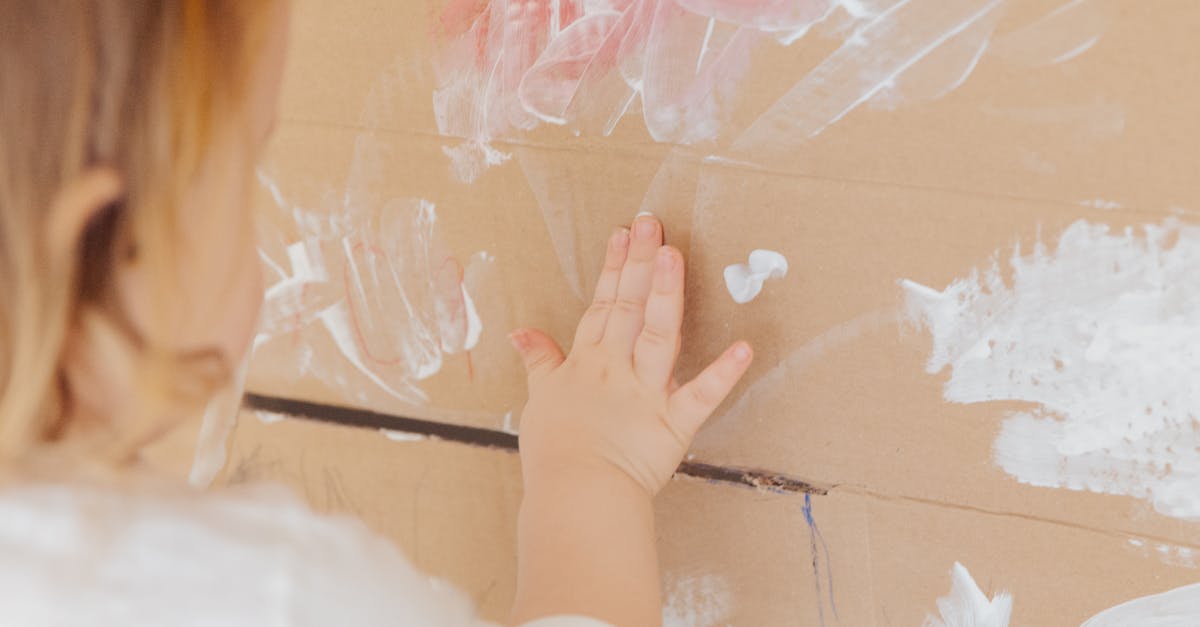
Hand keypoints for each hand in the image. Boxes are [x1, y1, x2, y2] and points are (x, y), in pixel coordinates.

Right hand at [510, 214, 752, 495]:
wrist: (572, 494)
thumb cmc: (555, 454)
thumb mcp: (539, 400)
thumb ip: (539, 362)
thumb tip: (521, 332)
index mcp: (588, 363)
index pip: (601, 305)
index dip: (613, 268)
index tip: (623, 233)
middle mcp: (616, 369)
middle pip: (627, 306)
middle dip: (639, 262)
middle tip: (652, 222)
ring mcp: (646, 392)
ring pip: (656, 334)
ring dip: (665, 294)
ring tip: (673, 255)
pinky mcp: (672, 423)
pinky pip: (701, 396)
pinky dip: (723, 374)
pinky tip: (744, 347)